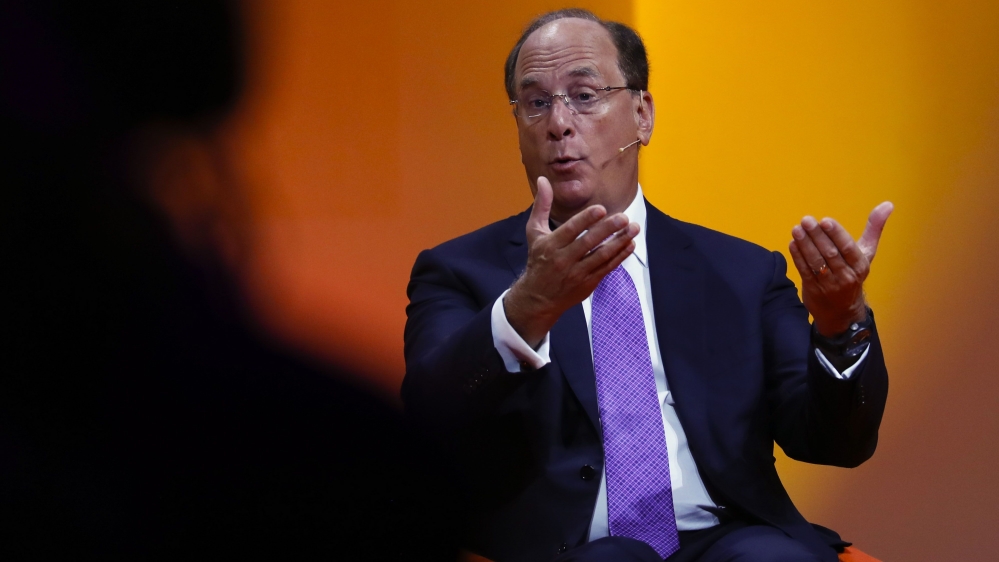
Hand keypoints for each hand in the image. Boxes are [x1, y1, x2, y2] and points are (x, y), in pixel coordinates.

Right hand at [505, 177, 638, 346]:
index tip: (601, 209)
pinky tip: (630, 244)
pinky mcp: (588, 283)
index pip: (570, 230)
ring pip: (601, 256)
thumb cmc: (538, 261)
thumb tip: (543, 180)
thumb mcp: (534, 233)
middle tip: (624, 217)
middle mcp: (563, 259)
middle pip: (588, 243)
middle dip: (607, 230)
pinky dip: (620, 256)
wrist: (538, 298)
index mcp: (550, 245)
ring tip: (633, 228)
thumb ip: (541, 206)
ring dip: (619, 242)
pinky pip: (607, 268)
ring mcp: (577, 273)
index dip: (586, 219)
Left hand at [788, 202, 892, 336]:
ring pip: (816, 262)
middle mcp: (846, 276)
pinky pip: (805, 271)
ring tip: (797, 229)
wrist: (842, 311)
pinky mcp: (813, 289)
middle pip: (830, 253)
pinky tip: (793, 243)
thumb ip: (873, 228)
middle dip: (817, 236)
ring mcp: (829, 284)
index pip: (847, 248)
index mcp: (860, 265)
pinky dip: (798, 257)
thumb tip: (888, 204)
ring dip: (805, 245)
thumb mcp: (866, 253)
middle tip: (806, 220)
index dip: (836, 234)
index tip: (825, 220)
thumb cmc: (853, 273)